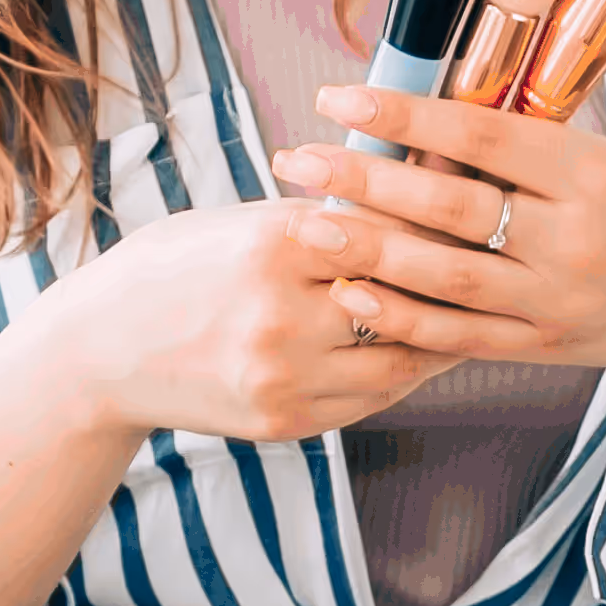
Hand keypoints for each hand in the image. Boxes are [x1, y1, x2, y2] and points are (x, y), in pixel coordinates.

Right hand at [38, 199, 455, 443]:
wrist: (101, 351)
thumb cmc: (174, 267)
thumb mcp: (240, 221)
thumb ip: (320, 213)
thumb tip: (410, 185)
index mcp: (274, 244)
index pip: (388, 229)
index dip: (441, 221)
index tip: (485, 210)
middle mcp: (282, 314)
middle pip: (404, 295)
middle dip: (457, 280)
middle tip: (504, 265)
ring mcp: (284, 375)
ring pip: (402, 357)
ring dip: (445, 335)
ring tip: (481, 313)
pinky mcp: (284, 420)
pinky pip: (373, 398)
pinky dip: (406, 373)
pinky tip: (428, 352)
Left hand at [275, 86, 605, 404]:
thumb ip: (526, 144)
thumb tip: (422, 112)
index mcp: (592, 174)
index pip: (482, 135)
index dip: (404, 116)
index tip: (338, 98)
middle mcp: (574, 240)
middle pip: (452, 205)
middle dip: (364, 180)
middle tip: (297, 157)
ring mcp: (555, 301)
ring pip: (445, 275)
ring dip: (367, 248)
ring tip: (305, 222)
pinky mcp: (540, 347)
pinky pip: (456, 334)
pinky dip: (398, 315)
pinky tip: (349, 291)